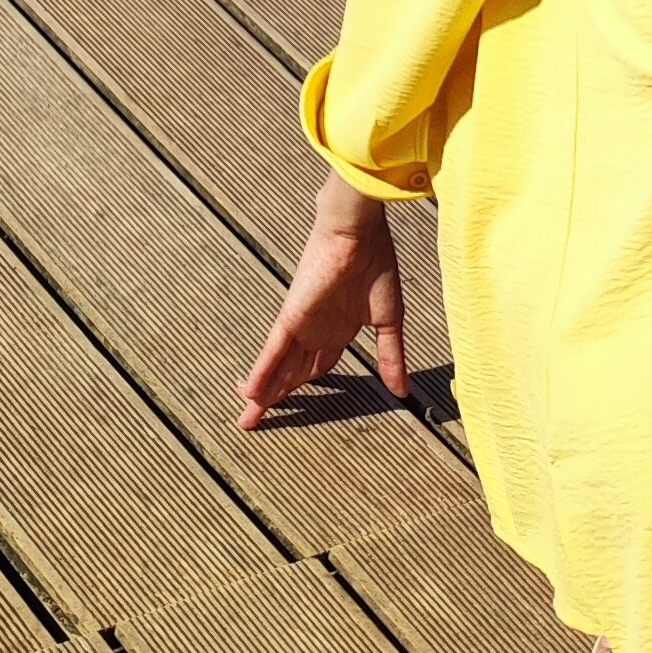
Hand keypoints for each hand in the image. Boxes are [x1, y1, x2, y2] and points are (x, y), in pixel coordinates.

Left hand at [239, 174, 409, 428]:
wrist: (359, 231)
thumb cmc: (376, 264)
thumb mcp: (390, 320)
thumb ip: (391, 356)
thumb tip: (402, 391)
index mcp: (338, 330)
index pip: (318, 367)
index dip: (309, 388)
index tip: (301, 407)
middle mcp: (316, 332)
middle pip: (293, 373)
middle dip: (279, 397)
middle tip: (259, 421)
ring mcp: (301, 326)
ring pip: (278, 368)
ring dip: (264, 393)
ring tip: (248, 419)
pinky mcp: (291, 318)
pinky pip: (273, 352)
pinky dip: (262, 373)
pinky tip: (251, 393)